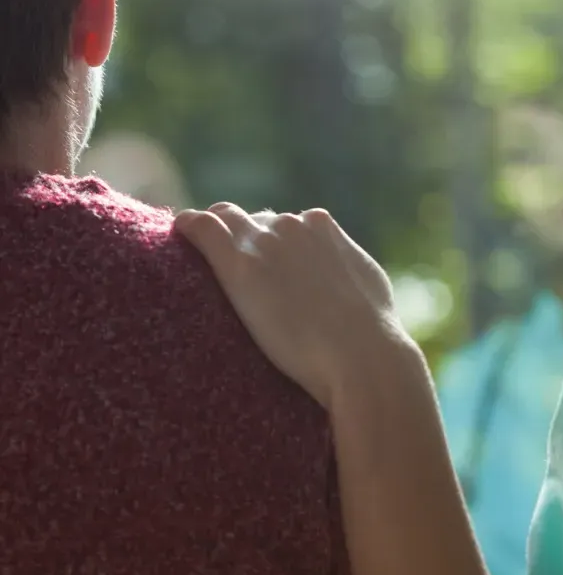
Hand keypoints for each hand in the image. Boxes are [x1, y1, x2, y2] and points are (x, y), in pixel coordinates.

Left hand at [174, 203, 418, 408]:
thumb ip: (347, 268)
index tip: (263, 263)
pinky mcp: (238, 263)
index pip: (285, 223)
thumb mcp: (366, 286)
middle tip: (232, 266)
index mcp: (323, 226)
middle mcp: (291, 224)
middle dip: (243, 237)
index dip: (271, 243)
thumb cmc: (370, 333)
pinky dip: (187, 228)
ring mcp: (263, 241)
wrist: (360, 354)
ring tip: (198, 251)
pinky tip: (179, 234)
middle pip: (253, 221)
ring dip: (214, 233)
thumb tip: (343, 276)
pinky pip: (200, 228)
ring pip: (224, 220)